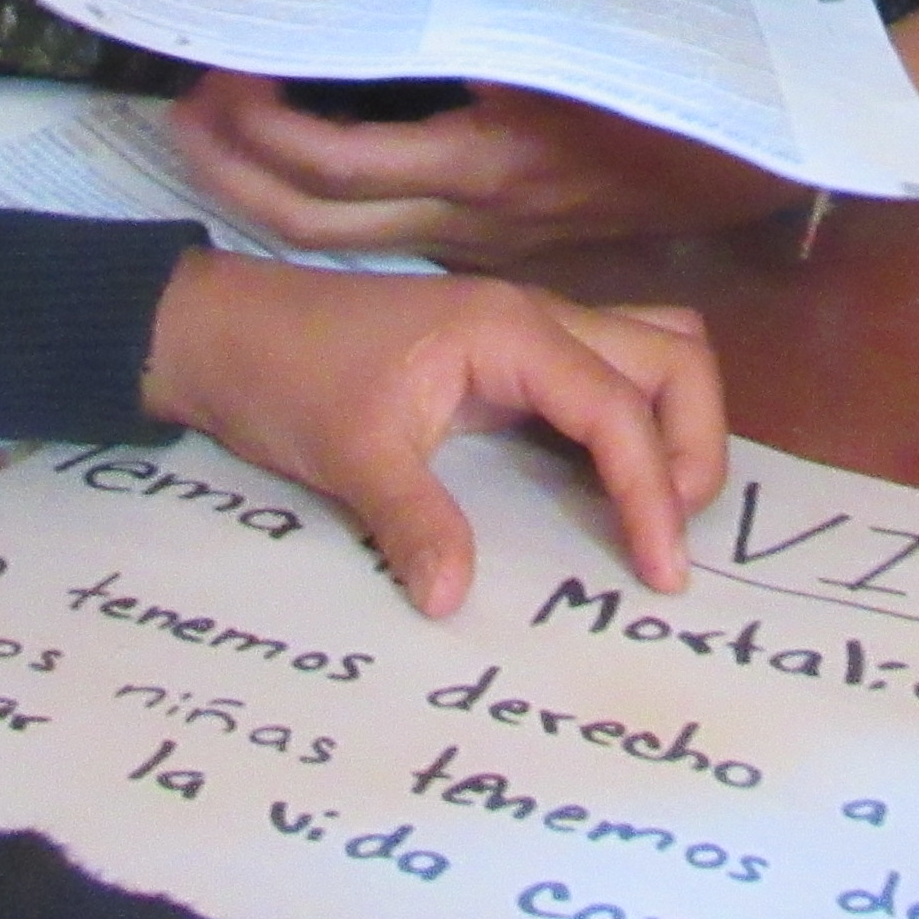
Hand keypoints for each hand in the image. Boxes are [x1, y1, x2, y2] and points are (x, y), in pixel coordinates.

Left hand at [138, 251, 724, 613]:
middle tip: (670, 537)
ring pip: (653, 350)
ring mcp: (528, 333)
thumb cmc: (286, 374)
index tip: (662, 572)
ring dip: (674, 425)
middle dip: (693, 446)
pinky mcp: (510, 358)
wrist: (225, 331)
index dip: (653, 491)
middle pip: (672, 357)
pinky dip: (633, 426)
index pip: (619, 406)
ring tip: (659, 511)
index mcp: (510, 329)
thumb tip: (455, 601)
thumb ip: (414, 521)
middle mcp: (537, 317)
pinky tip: (614, 492)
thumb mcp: (348, 452)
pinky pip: (606, 377)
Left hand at [170, 69, 805, 265]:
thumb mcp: (573, 37)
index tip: (216, 71)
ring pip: (348, 238)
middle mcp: (470, 217)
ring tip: (216, 144)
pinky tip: (309, 169)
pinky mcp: (507, 242)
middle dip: (234, 174)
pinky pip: (396, 233)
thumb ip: (476, 22)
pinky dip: (333, 206)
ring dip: (271, 195)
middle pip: (314, 222)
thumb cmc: (677, 84)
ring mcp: (487, 241)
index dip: (260, 125)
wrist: (765, 158)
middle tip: (177, 120)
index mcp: (482, 163)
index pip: (332, 161)